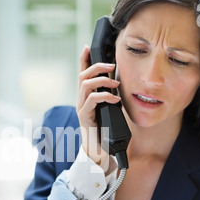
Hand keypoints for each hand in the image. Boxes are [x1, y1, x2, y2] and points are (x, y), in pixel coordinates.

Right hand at [76, 45, 120, 166]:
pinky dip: (105, 96)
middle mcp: (81, 100)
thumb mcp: (109, 110)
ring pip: (86, 85)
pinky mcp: (84, 116)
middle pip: (83, 75)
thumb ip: (110, 97)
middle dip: (97, 66)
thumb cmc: (105, 131)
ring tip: (115, 83)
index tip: (88, 46)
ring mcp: (81, 108)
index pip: (82, 74)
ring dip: (102, 80)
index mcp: (86, 97)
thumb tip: (119, 84)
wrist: (99, 152)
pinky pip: (92, 100)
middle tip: (112, 65)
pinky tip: (115, 99)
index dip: (83, 59)